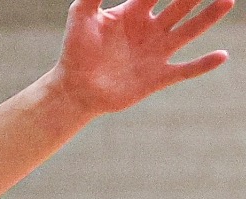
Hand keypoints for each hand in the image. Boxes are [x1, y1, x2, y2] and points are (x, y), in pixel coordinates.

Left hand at [49, 0, 230, 115]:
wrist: (73, 89)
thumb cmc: (75, 51)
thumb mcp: (81, 16)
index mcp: (134, 13)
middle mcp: (150, 30)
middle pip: (180, 6)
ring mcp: (157, 53)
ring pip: (190, 31)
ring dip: (208, 17)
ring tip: (227, 2)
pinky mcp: (158, 76)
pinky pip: (186, 69)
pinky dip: (203, 65)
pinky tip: (222, 56)